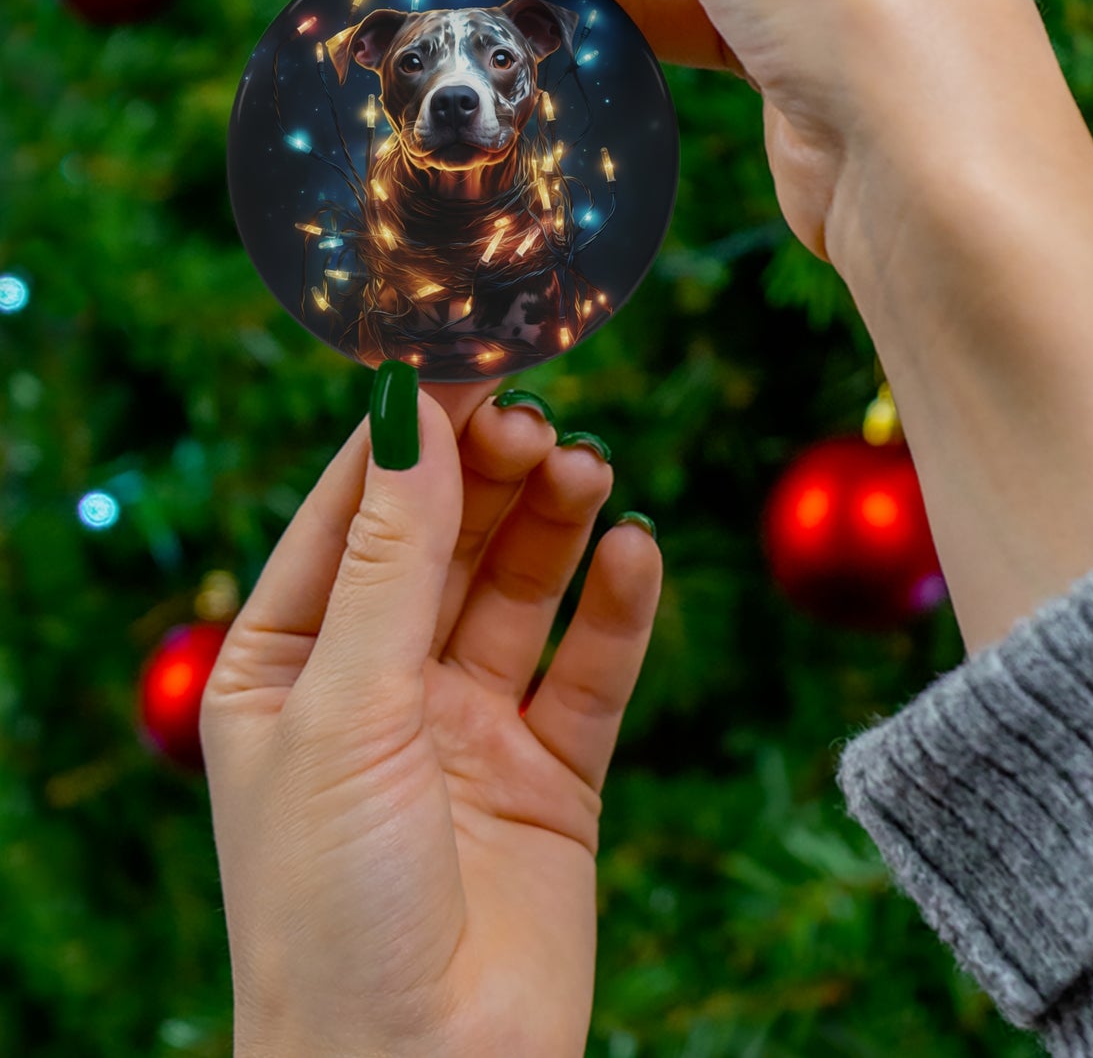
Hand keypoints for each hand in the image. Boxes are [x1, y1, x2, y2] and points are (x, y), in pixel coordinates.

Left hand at [201, 380, 661, 1057]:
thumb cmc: (332, 907)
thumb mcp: (346, 709)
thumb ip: (391, 559)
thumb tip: (411, 413)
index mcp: (288, 665)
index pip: (352, 513)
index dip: (409, 435)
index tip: (466, 355)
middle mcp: (379, 685)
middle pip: (446, 540)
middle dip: (490, 475)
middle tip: (539, 420)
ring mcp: (469, 726)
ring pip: (521, 590)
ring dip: (555, 524)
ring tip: (589, 470)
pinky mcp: (552, 772)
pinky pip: (591, 668)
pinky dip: (617, 608)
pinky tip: (635, 553)